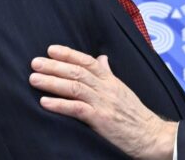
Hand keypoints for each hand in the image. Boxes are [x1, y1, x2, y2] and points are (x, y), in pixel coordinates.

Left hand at [29, 45, 176, 159]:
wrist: (151, 135)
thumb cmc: (135, 114)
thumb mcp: (123, 90)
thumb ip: (109, 74)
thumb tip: (101, 59)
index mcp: (111, 81)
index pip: (88, 62)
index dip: (69, 54)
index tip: (51, 49)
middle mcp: (107, 89)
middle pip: (78, 72)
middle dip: (54, 66)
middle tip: (35, 63)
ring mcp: (104, 103)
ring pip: (75, 87)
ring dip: (52, 82)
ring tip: (34, 79)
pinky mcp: (101, 119)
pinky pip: (77, 109)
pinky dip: (60, 104)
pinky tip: (45, 102)